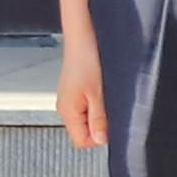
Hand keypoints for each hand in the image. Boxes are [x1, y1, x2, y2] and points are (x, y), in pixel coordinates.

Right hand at [52, 30, 107, 152]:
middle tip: (110, 105)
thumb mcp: (99, 94)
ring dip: (99, 111)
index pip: (82, 141)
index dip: (99, 136)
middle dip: (100, 123)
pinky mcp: (74, 89)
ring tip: (105, 93)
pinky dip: (97, 101)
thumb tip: (101, 141)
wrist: (83, 34)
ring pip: (87, 117)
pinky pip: (87, 105)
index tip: (112, 122)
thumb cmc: (89, 60)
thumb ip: (99, 119)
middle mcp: (65, 107)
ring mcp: (69, 98)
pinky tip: (101, 87)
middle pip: (85, 130)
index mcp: (68, 112)